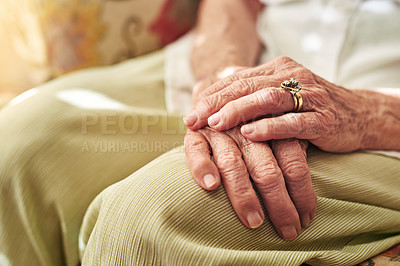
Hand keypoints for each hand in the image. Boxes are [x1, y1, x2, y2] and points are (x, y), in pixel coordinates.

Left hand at [184, 56, 372, 151]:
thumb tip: (212, 99)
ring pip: (268, 99)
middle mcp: (292, 77)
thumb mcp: (279, 95)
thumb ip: (251, 94)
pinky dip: (270, 127)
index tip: (190, 115)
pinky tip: (250, 133)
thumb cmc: (309, 107)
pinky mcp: (322, 118)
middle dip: (217, 103)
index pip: (237, 79)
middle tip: (194, 119)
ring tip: (216, 124)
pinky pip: (293, 122)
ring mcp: (309, 96)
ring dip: (239, 111)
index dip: (211, 96)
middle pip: (248, 86)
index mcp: (278, 69)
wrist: (358, 114)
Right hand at [185, 127, 315, 239]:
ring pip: (233, 165)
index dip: (302, 193)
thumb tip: (308, 198)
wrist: (218, 95)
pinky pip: (196, 151)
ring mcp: (220, 131)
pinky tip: (211, 186)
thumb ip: (292, 151)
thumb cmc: (253, 123)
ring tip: (255, 222)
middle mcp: (247, 129)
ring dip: (244, 195)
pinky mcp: (195, 133)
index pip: (293, 163)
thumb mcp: (276, 131)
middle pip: (267, 170)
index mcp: (273, 128)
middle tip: (289, 231)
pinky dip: (203, 167)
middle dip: (279, 204)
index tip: (307, 220)